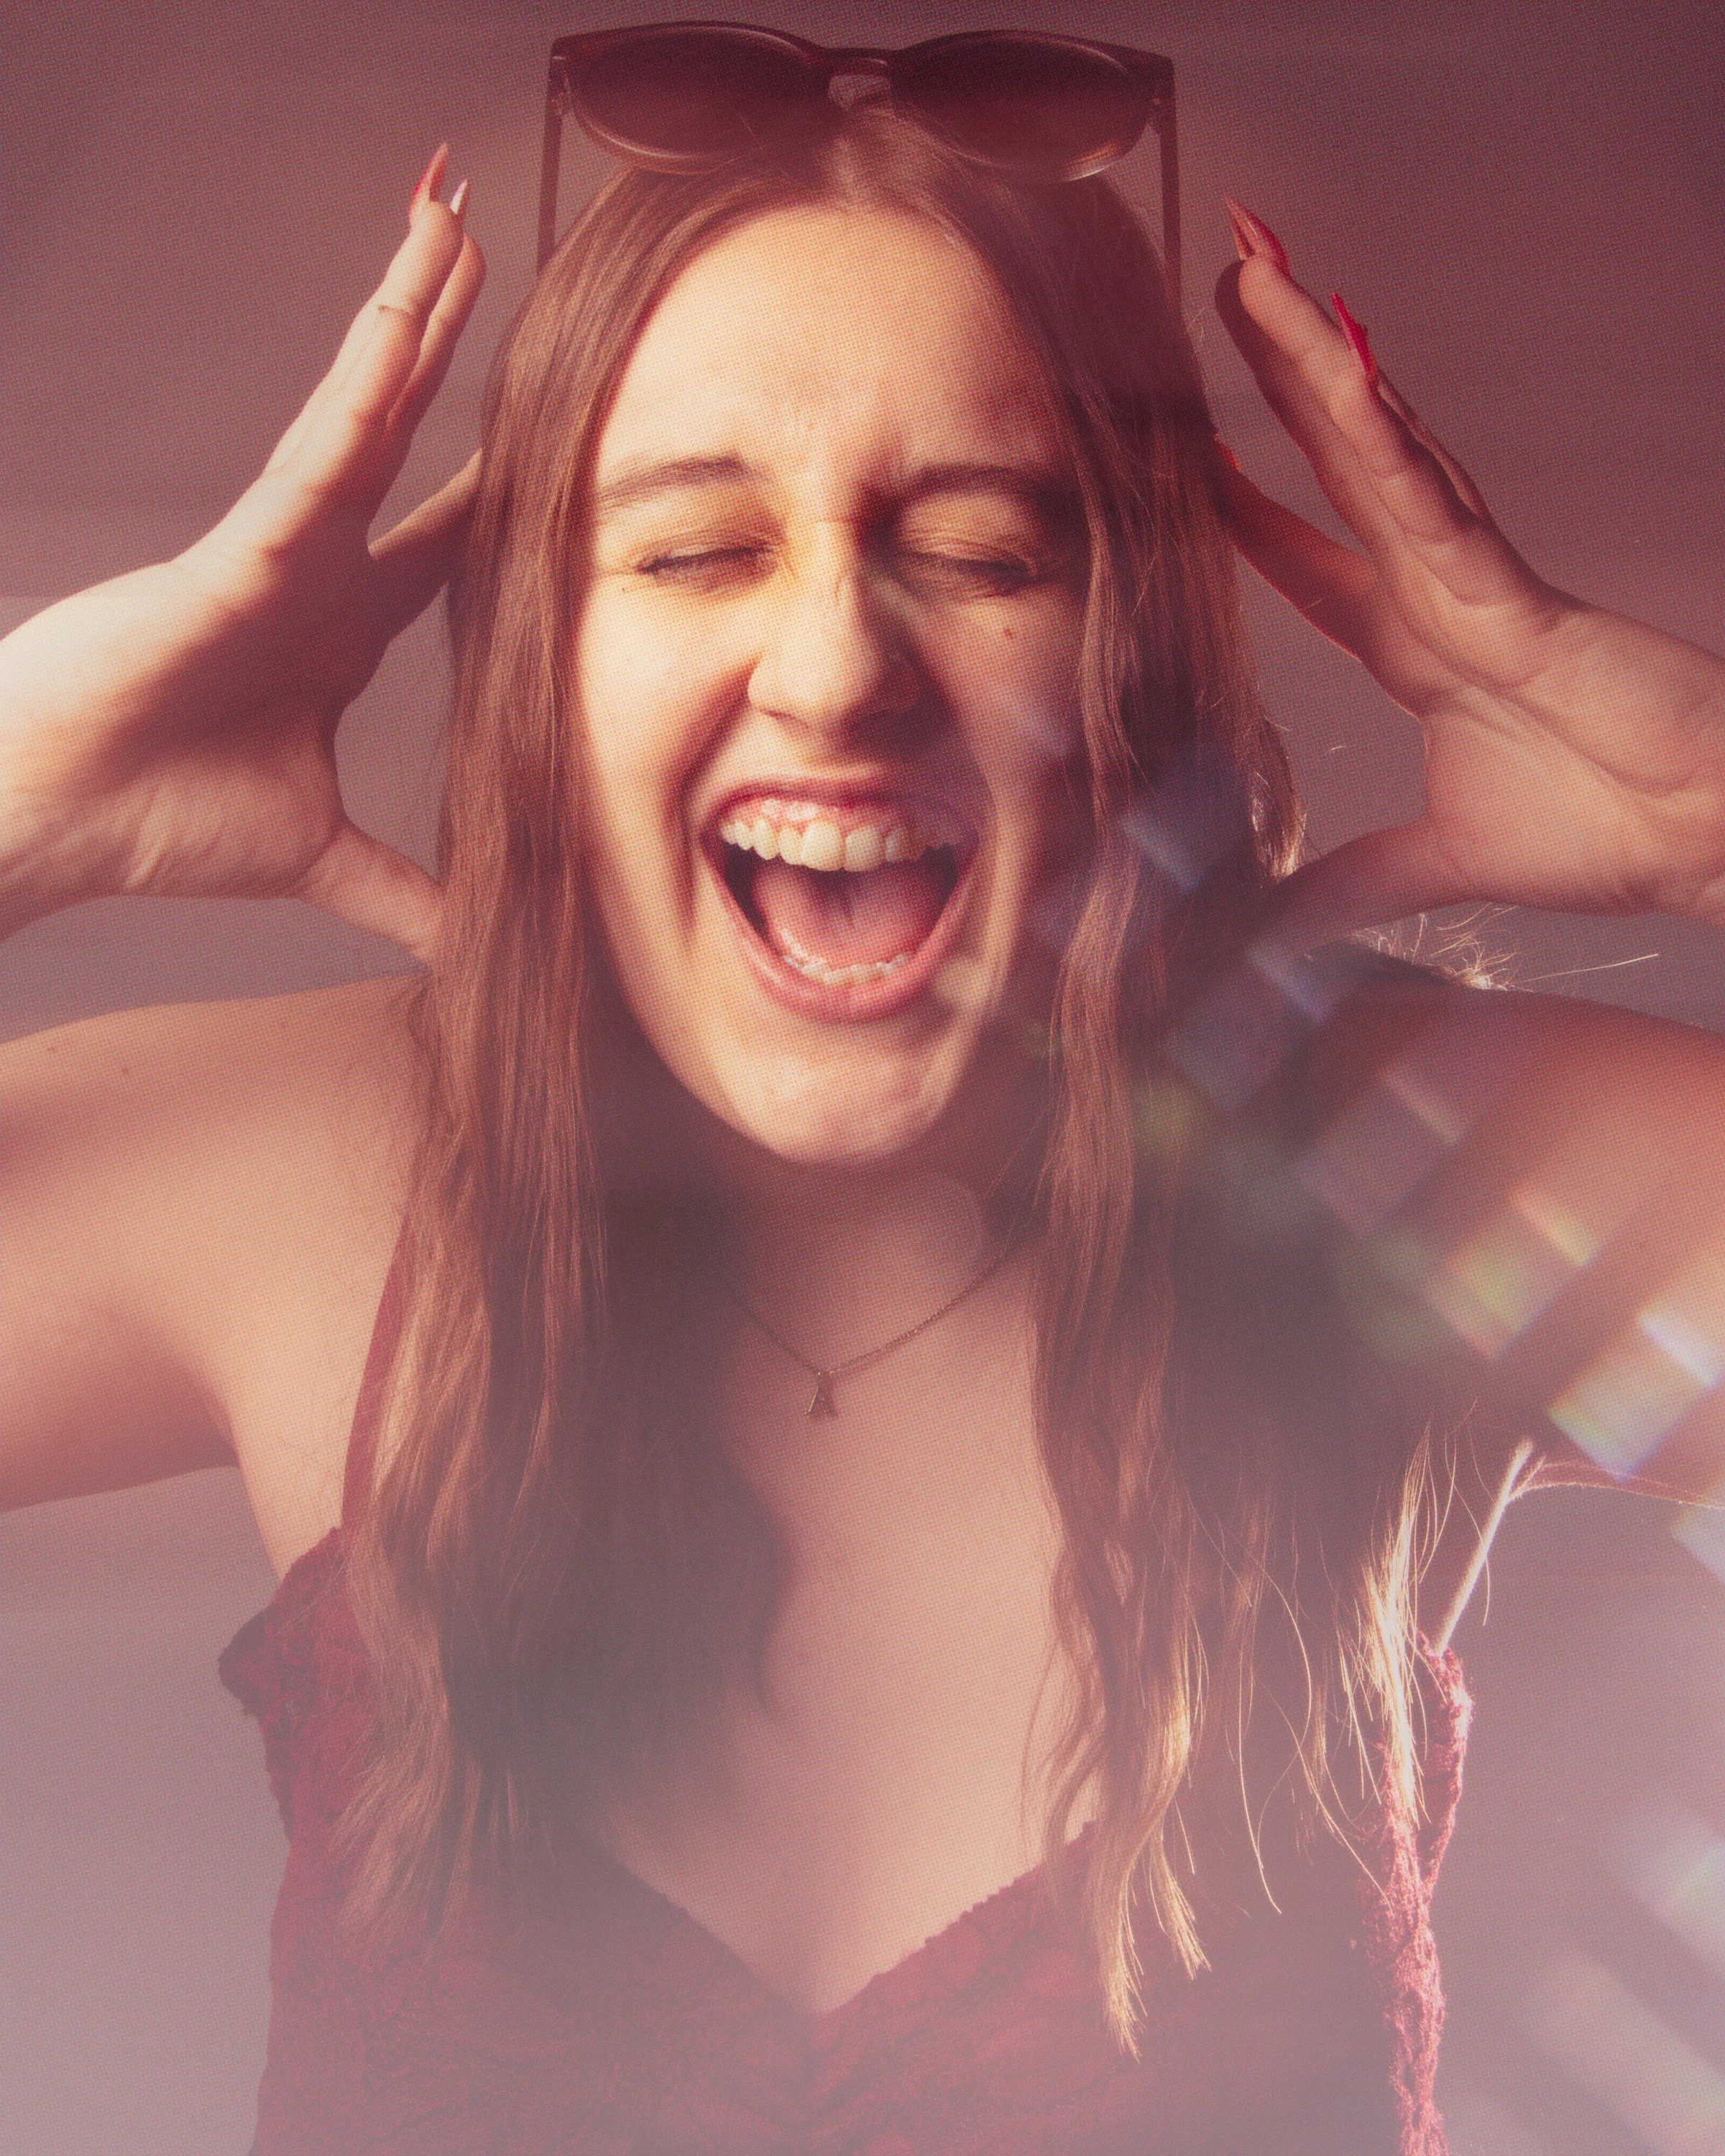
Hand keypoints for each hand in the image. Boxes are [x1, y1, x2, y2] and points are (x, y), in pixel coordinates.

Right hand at [0, 148, 484, 959]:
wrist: (58, 822)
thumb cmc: (159, 822)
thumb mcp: (323, 858)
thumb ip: (407, 893)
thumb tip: (479, 949)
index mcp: (339, 630)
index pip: (448, 546)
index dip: (507, 491)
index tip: (573, 443)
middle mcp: (318, 569)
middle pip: (412, 441)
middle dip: (458, 353)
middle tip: (517, 271)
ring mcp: (281, 546)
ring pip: (368, 409)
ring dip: (414, 312)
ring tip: (457, 218)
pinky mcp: (243, 545)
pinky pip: (320, 448)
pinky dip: (366, 381)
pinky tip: (411, 311)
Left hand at [1215, 200, 1724, 952]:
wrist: (1704, 843)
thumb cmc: (1604, 833)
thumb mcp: (1434, 863)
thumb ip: (1351, 885)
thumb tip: (1273, 929)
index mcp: (1416, 645)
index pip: (1308, 558)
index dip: (1244, 505)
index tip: (1182, 454)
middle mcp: (1438, 591)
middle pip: (1335, 463)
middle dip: (1278, 371)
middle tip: (1221, 278)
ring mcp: (1476, 581)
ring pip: (1377, 450)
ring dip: (1315, 361)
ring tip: (1255, 273)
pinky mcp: (1519, 596)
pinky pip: (1440, 505)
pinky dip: (1388, 441)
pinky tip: (1340, 370)